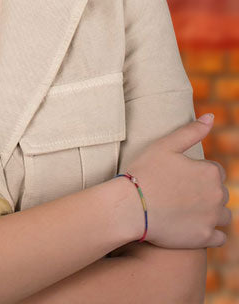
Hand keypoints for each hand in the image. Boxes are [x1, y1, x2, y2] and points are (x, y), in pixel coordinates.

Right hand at [125, 115, 230, 248]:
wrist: (131, 206)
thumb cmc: (145, 172)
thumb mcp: (165, 145)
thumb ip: (191, 131)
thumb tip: (211, 117)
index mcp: (210, 172)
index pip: (214, 171)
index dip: (196, 172)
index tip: (178, 176)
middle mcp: (218, 196)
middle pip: (220, 193)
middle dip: (205, 192)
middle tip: (178, 192)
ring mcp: (212, 219)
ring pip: (223, 215)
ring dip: (211, 212)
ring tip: (186, 210)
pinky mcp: (205, 238)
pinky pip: (220, 237)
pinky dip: (210, 233)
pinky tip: (192, 226)